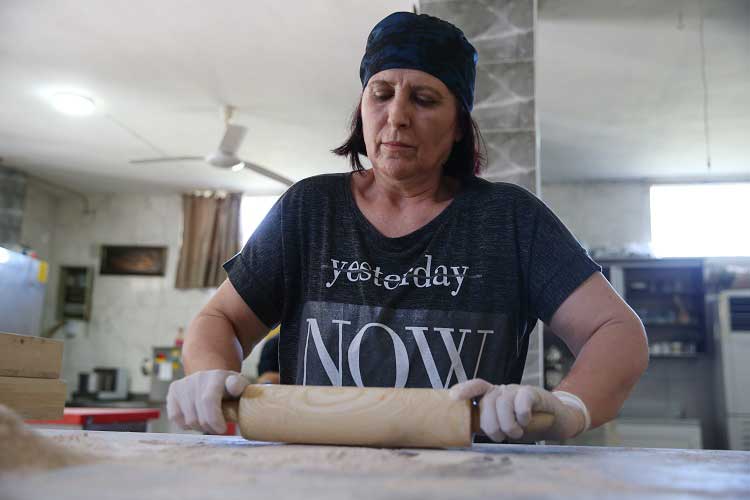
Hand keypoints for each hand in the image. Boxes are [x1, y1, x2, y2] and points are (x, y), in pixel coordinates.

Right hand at [167, 369, 249, 433]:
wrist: (214, 378)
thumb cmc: (230, 389)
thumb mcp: (241, 387)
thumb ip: (240, 387)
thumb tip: (233, 387)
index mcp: (217, 377)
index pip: (208, 401)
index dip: (214, 419)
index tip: (222, 429)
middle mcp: (199, 377)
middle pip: (198, 416)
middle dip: (210, 427)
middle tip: (218, 429)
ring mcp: (184, 383)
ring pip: (188, 420)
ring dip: (199, 427)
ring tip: (208, 421)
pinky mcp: (173, 390)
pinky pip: (176, 417)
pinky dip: (186, 424)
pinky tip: (196, 417)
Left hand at [449, 379, 589, 441]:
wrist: (556, 422)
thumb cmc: (526, 425)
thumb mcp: (504, 426)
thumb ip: (488, 425)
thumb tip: (466, 433)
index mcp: (493, 396)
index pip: (476, 386)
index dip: (465, 390)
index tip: (453, 397)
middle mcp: (503, 390)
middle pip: (488, 402)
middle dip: (492, 424)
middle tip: (502, 436)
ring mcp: (517, 389)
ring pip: (503, 403)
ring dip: (509, 424)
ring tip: (517, 432)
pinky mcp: (533, 392)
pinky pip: (521, 400)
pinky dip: (522, 414)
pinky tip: (526, 421)